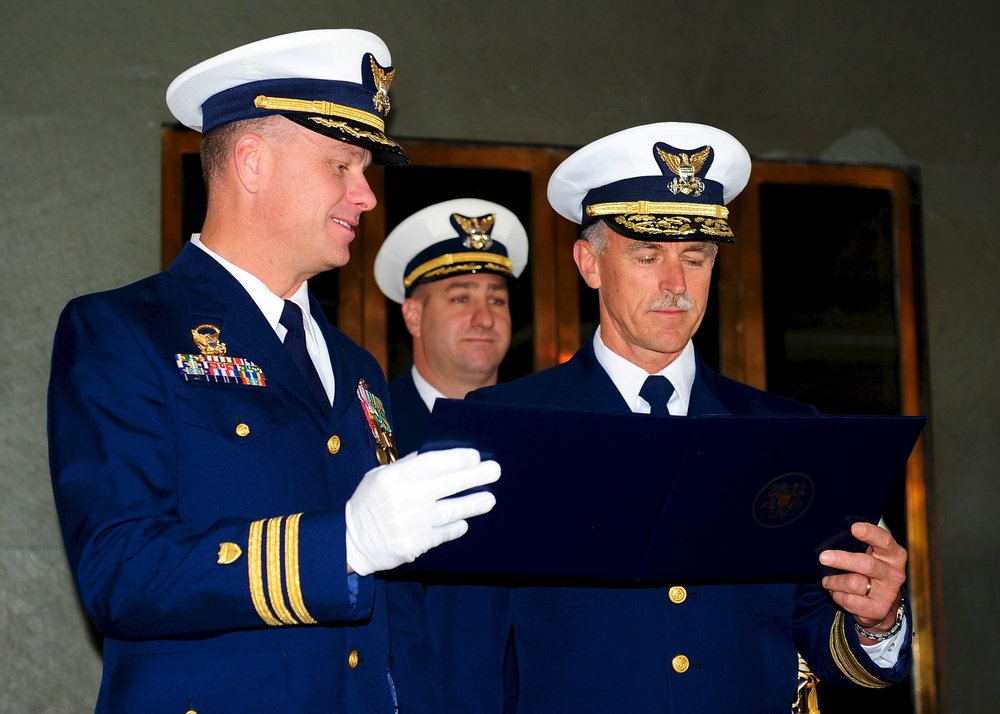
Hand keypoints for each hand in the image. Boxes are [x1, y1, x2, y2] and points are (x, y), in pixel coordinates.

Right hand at [345, 448, 499, 575]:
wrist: (350, 541)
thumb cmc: (368, 503)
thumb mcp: (379, 476)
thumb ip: (407, 466)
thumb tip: (439, 454)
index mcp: (393, 479)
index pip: (432, 464)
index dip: (456, 459)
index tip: (475, 456)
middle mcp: (403, 501)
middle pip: (446, 486)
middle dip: (474, 477)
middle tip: (494, 471)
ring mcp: (409, 525)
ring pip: (449, 512)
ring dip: (472, 504)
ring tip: (489, 499)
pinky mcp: (412, 546)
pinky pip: (441, 534)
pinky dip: (455, 528)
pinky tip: (465, 522)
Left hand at [819, 521, 906, 638]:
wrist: (884, 606)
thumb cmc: (872, 572)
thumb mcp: (872, 556)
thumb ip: (860, 545)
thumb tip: (832, 535)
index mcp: (894, 555)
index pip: (884, 541)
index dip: (870, 533)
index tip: (854, 528)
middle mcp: (893, 574)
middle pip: (866, 564)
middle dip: (842, 560)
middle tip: (823, 557)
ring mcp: (887, 593)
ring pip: (854, 583)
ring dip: (834, 581)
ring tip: (827, 580)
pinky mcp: (878, 609)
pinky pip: (850, 601)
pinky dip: (837, 595)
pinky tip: (836, 592)